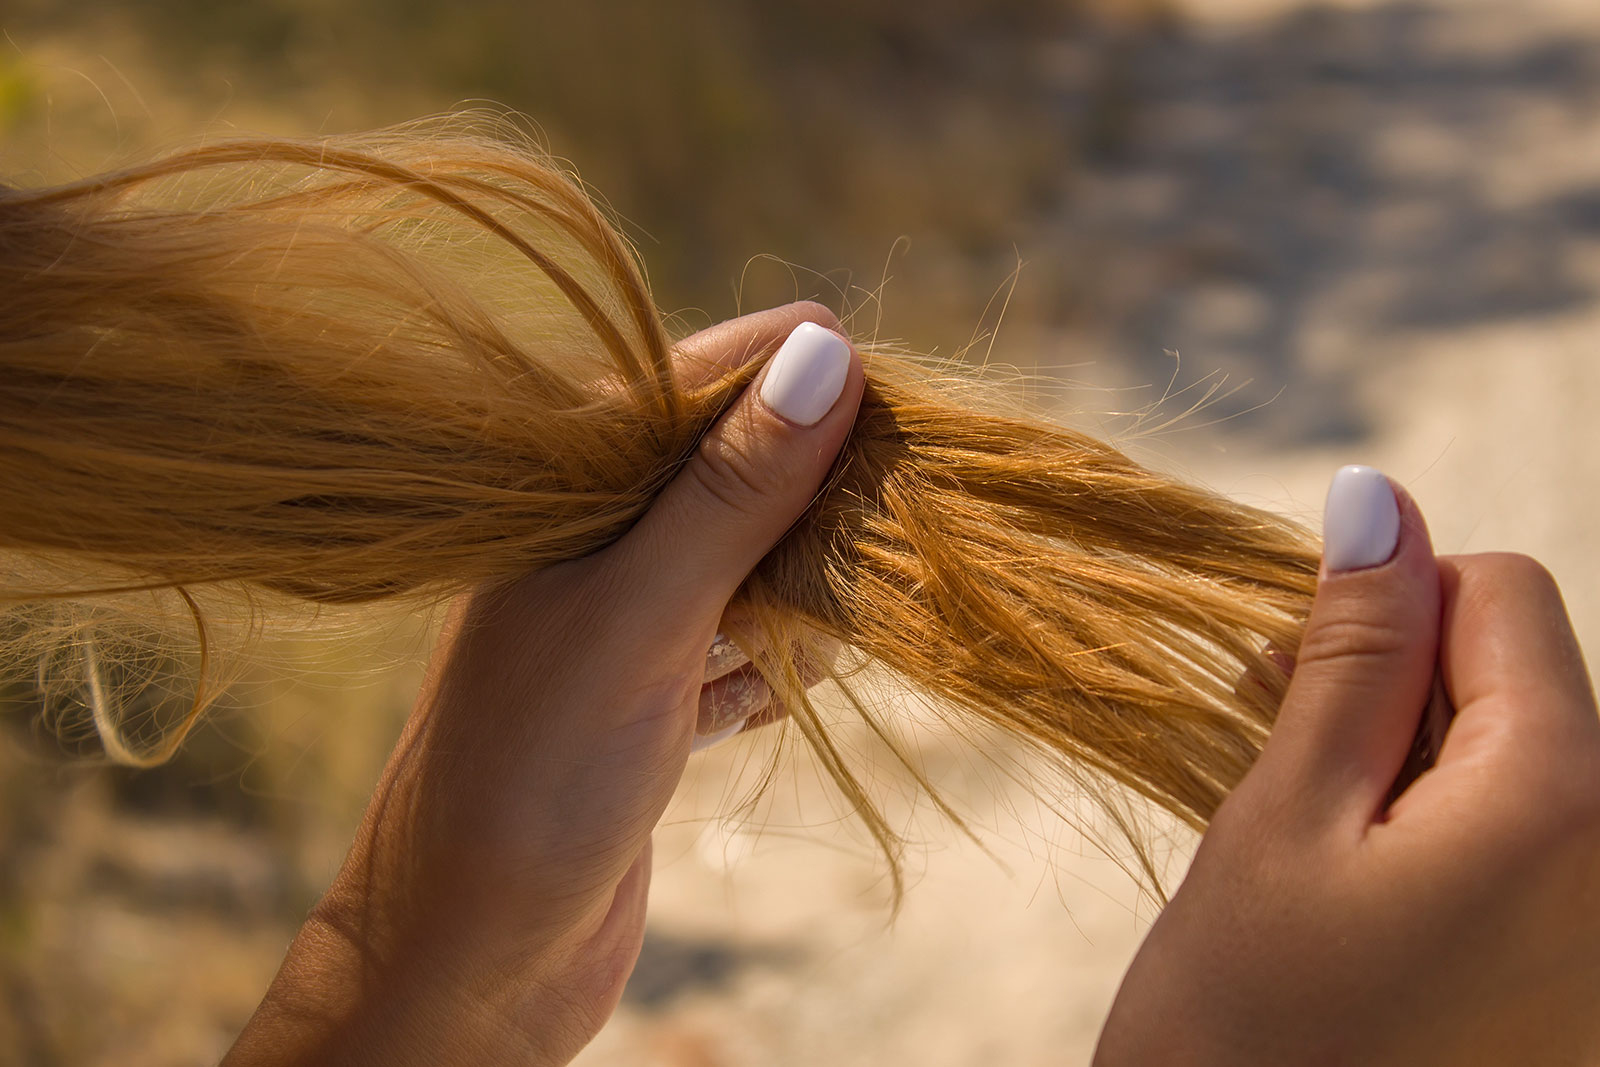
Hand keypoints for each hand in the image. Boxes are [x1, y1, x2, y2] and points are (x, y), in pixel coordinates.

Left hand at [224, 302, 863, 1065]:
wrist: (471, 960)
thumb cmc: (533, 774)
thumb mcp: (641, 615)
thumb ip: (731, 490)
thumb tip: (825, 351)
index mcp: (560, 492)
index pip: (693, 385)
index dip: (794, 377)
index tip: (896, 391)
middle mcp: (588, 544)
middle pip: (732, 473)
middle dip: (814, 489)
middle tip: (895, 509)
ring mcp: (619, 624)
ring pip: (744, 564)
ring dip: (804, 585)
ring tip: (852, 605)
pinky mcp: (647, 700)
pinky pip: (738, 650)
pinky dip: (774, 665)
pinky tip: (791, 687)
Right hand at [1096, 466, 1599, 1064]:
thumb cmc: (1247, 1033)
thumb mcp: (1282, 821)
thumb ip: (1350, 654)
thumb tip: (1378, 498)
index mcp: (1565, 802)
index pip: (1502, 593)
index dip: (1385, 608)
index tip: (1289, 679)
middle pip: (1519, 678)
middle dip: (1393, 690)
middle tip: (1275, 762)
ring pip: (1514, 761)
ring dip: (1401, 766)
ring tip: (1304, 842)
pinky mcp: (1573, 981)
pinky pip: (1524, 848)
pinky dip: (1432, 839)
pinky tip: (1352, 896)